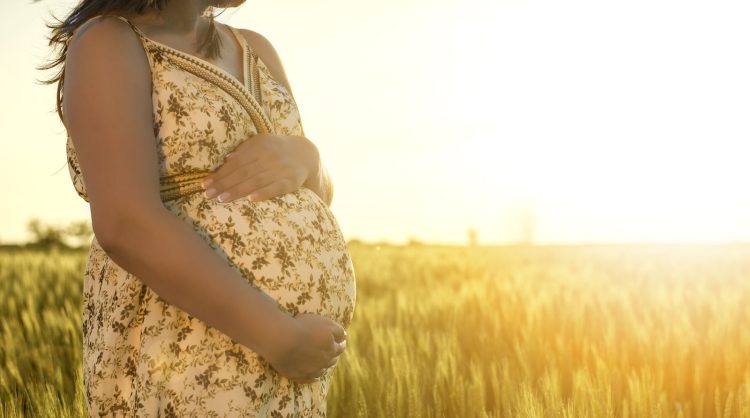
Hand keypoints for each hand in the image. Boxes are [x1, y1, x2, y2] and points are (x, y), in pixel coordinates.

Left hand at [201, 133, 318, 202]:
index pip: (235, 163)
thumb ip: (245, 150)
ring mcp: (279, 170)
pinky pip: (275, 188)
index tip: (205, 184)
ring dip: (238, 191)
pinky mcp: (290, 181)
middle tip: (208, 195)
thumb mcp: (262, 142)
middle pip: (242, 172)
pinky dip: (263, 193)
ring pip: (255, 181)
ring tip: (222, 199)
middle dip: (224, 184)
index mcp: (258, 146)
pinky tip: (251, 199)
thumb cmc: (277, 149)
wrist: (305, 154)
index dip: (220, 174)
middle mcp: (268, 157)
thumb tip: (226, 159)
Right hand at [265, 312, 347, 382]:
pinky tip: (314, 377)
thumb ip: (338, 330)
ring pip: (322, 370)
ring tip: (324, 364)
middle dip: (333, 356)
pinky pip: (309, 379)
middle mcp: (323, 362)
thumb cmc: (304, 328)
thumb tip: (345, 337)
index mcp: (331, 348)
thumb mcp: (325, 323)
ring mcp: (311, 370)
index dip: (341, 343)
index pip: (340, 347)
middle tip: (333, 353)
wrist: (283, 341)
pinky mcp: (298, 376)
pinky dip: (313, 377)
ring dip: (324, 366)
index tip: (341, 342)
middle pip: (332, 360)